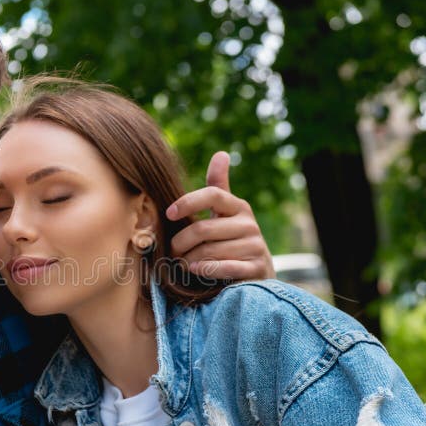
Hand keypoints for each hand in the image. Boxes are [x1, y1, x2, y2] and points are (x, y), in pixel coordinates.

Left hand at [166, 152, 274, 280]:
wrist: (256, 272)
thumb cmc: (230, 238)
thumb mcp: (225, 212)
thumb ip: (219, 185)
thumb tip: (221, 153)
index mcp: (238, 206)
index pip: (213, 195)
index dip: (188, 202)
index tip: (169, 213)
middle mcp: (249, 224)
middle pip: (204, 228)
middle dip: (180, 242)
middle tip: (171, 250)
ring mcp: (255, 246)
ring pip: (209, 251)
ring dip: (188, 259)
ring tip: (182, 263)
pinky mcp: (256, 268)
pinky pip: (224, 267)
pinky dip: (205, 269)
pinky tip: (194, 269)